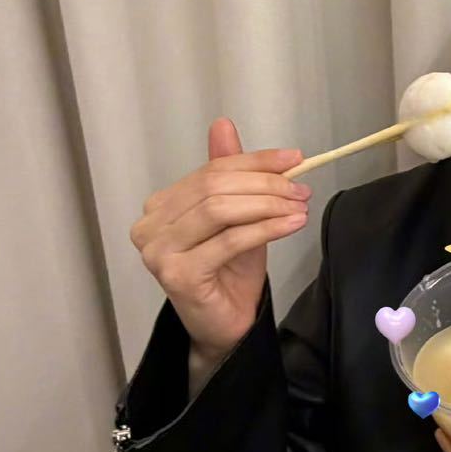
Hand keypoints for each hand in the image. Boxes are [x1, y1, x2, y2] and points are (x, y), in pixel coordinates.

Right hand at [128, 118, 311, 353]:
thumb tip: (222, 124)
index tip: (293, 158)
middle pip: (214, 187)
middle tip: (300, 188)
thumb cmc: (229, 274)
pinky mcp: (177, 275)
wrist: (227, 326)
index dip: (253, 161)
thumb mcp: (237, 216)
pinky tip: (291, 224)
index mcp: (160, 207)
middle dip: (264, 184)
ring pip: (220, 210)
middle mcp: (149, 227)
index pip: (210, 171)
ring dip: (267, 204)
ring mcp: (158, 252)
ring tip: (299, 205)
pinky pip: (229, 241)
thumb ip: (229, 173)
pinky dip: (265, 228)